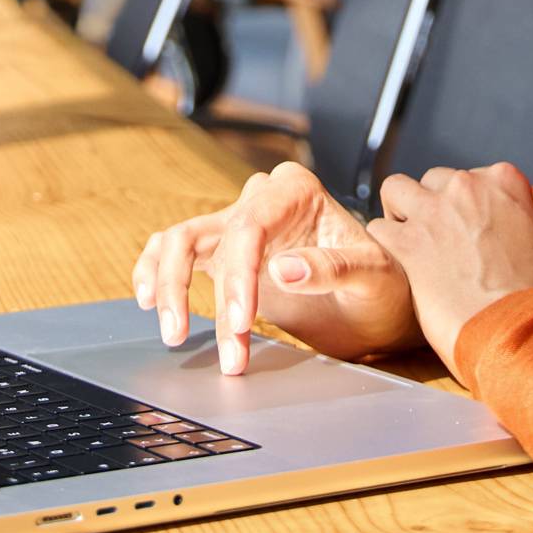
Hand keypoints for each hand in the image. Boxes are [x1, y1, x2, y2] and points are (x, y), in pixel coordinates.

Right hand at [134, 160, 419, 375]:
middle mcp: (261, 199)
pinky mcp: (225, 254)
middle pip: (203, 232)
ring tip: (173, 334)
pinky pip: (175, 252)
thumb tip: (282, 268)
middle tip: (196, 342)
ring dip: (168, 286)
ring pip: (179, 241)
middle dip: (190, 289)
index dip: (237, 277)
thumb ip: (332, 267)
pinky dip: (155, 271)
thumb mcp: (374, 277)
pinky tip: (148, 299)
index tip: (240, 325)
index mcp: (296, 190)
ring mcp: (239, 225)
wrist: (380, 307)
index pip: (249, 226)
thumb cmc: (384, 287)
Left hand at [367, 164, 532, 379]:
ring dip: (400, 214)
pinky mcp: (408, 242)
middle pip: (433, 181)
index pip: (472, 176)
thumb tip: (517, 237)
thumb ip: (522, 226)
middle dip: (433, 208)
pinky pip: (379, 229)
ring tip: (411, 244)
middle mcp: (467, 186)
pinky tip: (399, 265)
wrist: (518, 331)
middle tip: (440, 242)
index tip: (468, 229)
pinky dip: (385, 245)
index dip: (466, 206)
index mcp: (504, 182)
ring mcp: (435, 211)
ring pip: (396, 190)